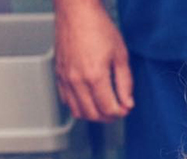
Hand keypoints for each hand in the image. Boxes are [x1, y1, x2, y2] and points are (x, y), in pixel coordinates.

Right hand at [54, 2, 132, 121]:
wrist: (76, 12)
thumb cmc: (98, 28)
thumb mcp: (121, 55)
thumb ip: (125, 83)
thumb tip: (128, 102)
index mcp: (95, 76)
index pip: (108, 109)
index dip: (120, 113)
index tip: (126, 108)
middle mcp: (77, 80)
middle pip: (92, 114)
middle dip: (108, 117)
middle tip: (117, 110)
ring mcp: (65, 78)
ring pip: (77, 111)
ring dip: (93, 114)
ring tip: (104, 107)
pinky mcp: (58, 75)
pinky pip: (66, 100)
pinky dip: (78, 106)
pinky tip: (88, 100)